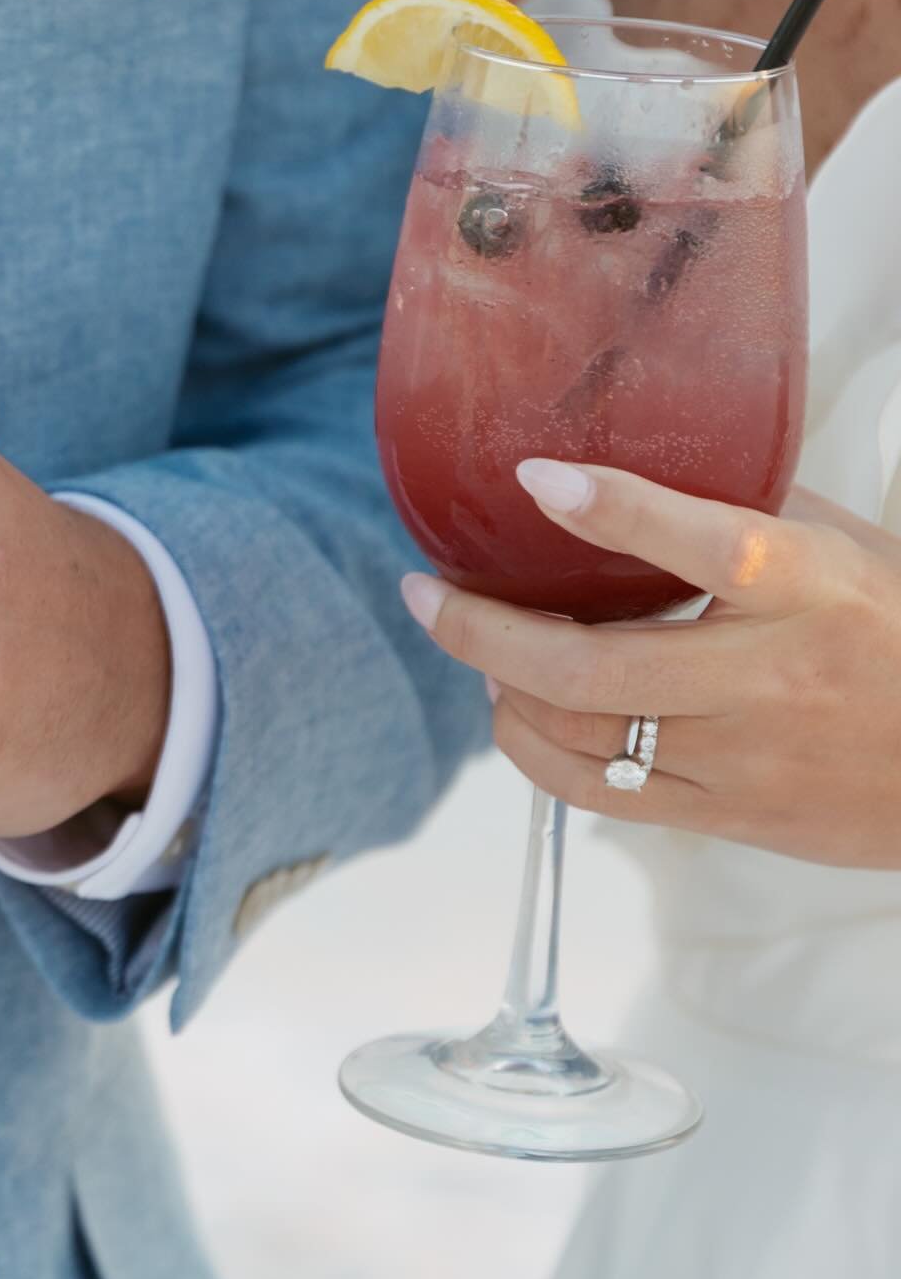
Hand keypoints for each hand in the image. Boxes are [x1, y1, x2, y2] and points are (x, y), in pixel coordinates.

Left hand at [400, 460, 900, 867]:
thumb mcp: (849, 548)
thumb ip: (751, 507)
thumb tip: (638, 459)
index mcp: (810, 589)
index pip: (708, 545)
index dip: (614, 511)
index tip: (533, 478)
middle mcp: (771, 679)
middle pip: (597, 669)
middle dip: (486, 630)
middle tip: (428, 593)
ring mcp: (745, 761)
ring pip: (581, 741)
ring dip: (500, 690)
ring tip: (474, 646)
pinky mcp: (729, 819)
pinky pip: (600, 795)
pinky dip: (538, 751)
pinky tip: (516, 710)